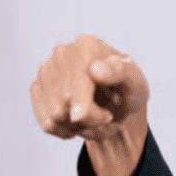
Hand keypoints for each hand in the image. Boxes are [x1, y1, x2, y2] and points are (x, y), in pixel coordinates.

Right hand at [31, 34, 149, 175]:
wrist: (117, 115)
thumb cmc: (131, 98)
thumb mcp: (138, 87)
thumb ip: (122, 73)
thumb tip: (96, 67)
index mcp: (89, 44)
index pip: (80, 76)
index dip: (86, 101)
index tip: (92, 116)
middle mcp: (63, 53)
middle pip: (64, 98)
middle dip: (86, 116)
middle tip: (102, 118)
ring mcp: (46, 72)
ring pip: (53, 112)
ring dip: (76, 125)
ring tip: (93, 118)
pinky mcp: (37, 93)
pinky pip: (46, 121)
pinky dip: (62, 130)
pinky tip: (76, 124)